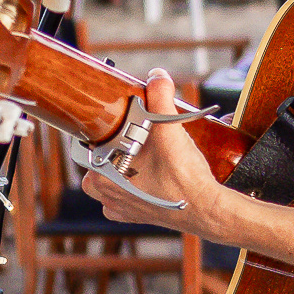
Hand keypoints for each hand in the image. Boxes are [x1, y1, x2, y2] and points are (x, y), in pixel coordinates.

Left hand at [82, 70, 227, 240]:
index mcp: (100, 174)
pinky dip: (135, 184)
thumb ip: (160, 98)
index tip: (121, 120)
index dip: (106, 127)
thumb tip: (156, 76)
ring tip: (148, 153)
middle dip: (118, 144)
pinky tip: (150, 175)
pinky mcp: (134, 216)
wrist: (204, 208)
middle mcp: (103, 193)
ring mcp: (118, 207)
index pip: (89, 142)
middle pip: (102, 157)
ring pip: (112, 177)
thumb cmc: (182, 176)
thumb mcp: (169, 129)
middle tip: (140, 135)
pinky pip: (126, 195)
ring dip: (125, 164)